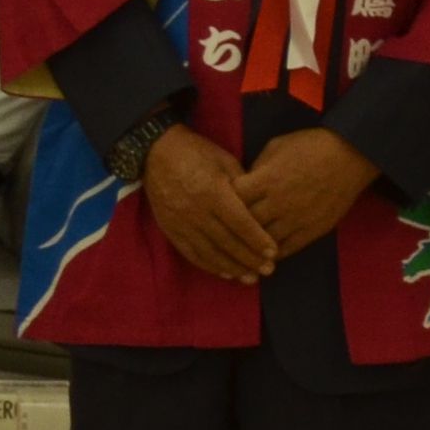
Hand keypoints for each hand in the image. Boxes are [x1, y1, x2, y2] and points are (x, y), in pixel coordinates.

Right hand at [137, 128, 281, 285]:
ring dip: (232, 267)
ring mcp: (181, 222)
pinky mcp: (170, 229)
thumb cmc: (196, 152)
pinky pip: (191, 253)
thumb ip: (243, 185)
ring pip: (210, 252)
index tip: (273, 253)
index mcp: (212, 192)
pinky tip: (224, 272)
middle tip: (268, 270)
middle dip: (249, 258)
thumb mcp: (225, 160)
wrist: (155, 152)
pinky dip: (209, 265)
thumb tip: (260, 208)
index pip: (240, 223)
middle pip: (227, 242)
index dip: (257, 240)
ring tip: (250, 277)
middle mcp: (196, 211)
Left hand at [237, 126, 381, 259]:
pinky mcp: (313, 231)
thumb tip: (242, 186)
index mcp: (267, 180)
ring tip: (239, 250)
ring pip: (264, 242)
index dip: (224, 202)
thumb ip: (256, 168)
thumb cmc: (310, 146)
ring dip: (251, 246)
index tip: (220, 204)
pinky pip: (287, 249)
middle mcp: (279, 203)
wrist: (350, 156)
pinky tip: (263, 255)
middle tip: (224, 231)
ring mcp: (296, 220)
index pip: (233, 200)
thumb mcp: (275, 147)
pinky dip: (272, 254)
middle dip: (234, 227)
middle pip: (245, 224)